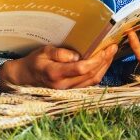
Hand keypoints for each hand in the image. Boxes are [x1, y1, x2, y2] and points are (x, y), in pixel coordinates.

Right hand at [0, 43, 119, 90]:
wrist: (26, 78)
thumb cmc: (35, 62)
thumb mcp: (43, 52)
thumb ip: (59, 53)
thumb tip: (77, 55)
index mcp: (56, 74)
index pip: (81, 69)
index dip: (96, 60)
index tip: (105, 48)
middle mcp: (64, 85)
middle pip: (90, 75)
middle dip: (104, 61)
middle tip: (113, 48)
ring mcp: (69, 90)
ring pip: (92, 81)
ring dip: (104, 67)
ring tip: (110, 54)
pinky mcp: (72, 91)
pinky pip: (89, 83)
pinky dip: (98, 73)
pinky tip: (102, 63)